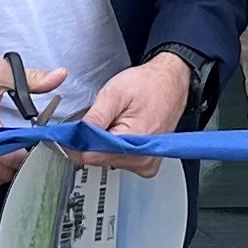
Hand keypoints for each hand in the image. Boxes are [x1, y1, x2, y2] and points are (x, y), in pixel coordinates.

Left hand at [76, 50, 191, 163]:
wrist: (171, 83)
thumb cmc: (148, 84)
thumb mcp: (115, 93)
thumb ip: (96, 117)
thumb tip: (77, 136)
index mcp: (135, 142)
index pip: (92, 156)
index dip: (78, 142)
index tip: (76, 129)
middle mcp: (143, 160)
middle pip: (99, 159)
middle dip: (93, 141)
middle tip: (102, 119)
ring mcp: (146, 164)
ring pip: (108, 160)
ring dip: (105, 143)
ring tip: (117, 122)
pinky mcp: (147, 164)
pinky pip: (120, 160)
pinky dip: (116, 147)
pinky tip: (124, 131)